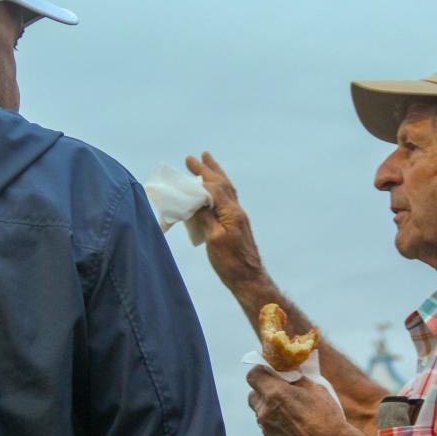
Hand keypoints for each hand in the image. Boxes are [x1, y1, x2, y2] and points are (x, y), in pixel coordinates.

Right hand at [185, 152, 264, 289]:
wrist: (248, 278)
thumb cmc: (230, 262)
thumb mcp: (213, 239)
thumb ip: (206, 217)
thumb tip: (197, 199)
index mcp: (232, 213)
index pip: (215, 188)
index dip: (201, 177)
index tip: (188, 166)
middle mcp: (237, 211)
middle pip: (223, 184)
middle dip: (209, 169)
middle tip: (196, 156)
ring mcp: (238, 217)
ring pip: (227, 190)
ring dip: (216, 176)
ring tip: (207, 163)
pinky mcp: (237, 225)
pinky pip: (227, 200)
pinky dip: (219, 190)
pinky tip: (214, 191)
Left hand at [246, 366, 379, 435]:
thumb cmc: (326, 417)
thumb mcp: (315, 388)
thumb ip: (297, 378)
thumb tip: (289, 371)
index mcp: (275, 394)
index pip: (254, 375)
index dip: (262, 370)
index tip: (273, 371)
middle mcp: (265, 411)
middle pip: (253, 393)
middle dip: (264, 388)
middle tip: (281, 388)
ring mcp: (266, 428)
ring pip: (259, 410)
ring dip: (269, 405)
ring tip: (289, 406)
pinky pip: (267, 425)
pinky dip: (274, 419)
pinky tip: (292, 422)